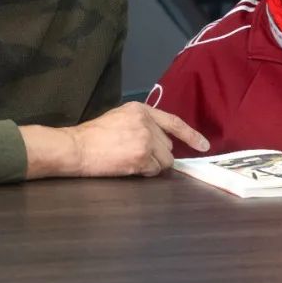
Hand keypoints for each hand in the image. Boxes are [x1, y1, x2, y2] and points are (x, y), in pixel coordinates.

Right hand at [20, 102, 208, 179]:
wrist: (77, 147)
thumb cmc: (94, 135)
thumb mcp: (120, 117)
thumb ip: (142, 123)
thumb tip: (163, 139)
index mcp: (141, 109)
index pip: (174, 122)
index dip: (191, 135)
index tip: (204, 145)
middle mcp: (147, 122)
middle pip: (168, 146)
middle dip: (157, 154)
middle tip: (134, 154)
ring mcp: (146, 140)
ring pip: (165, 161)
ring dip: (152, 165)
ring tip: (130, 160)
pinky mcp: (142, 157)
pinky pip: (155, 171)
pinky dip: (145, 172)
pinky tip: (129, 167)